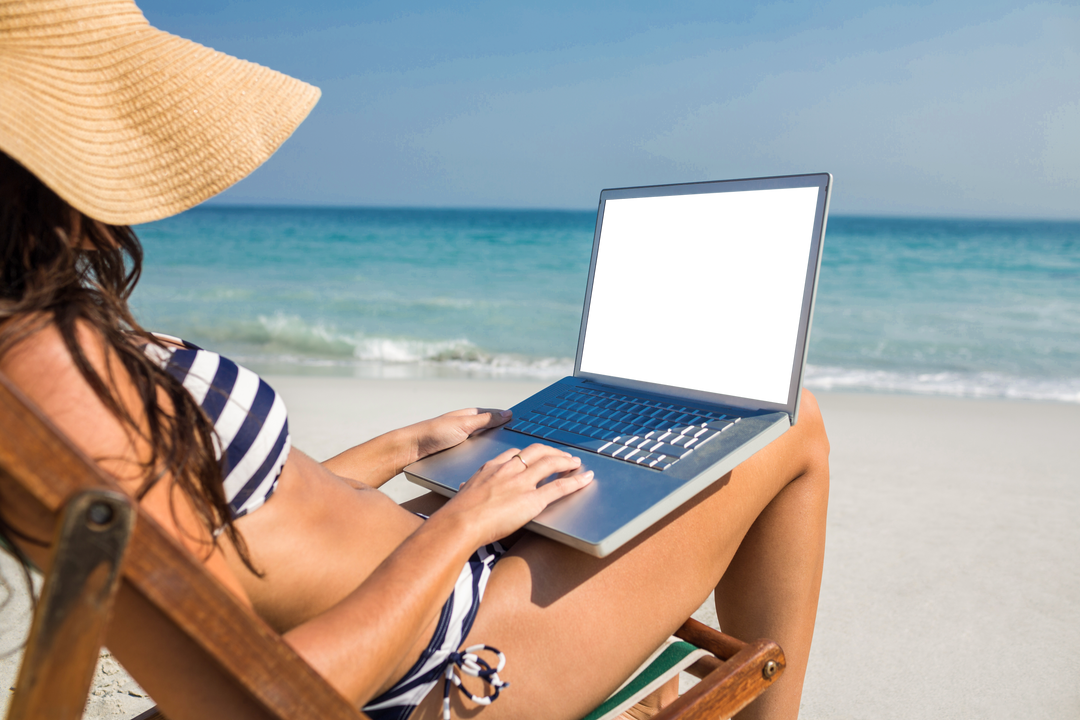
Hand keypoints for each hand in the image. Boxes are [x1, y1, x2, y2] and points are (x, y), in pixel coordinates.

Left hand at [412, 408, 512, 461]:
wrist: (411, 450)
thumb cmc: (434, 433)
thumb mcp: (463, 424)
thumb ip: (485, 420)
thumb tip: (507, 414)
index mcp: (470, 415)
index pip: (495, 415)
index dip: (508, 419)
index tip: (525, 425)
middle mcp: (467, 427)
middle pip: (492, 431)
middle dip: (504, 436)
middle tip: (520, 445)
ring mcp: (463, 441)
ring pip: (485, 445)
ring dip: (494, 451)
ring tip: (508, 457)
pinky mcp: (458, 455)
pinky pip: (477, 455)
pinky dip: (485, 458)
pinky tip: (491, 466)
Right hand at [440, 444, 593, 546]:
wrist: (459, 522)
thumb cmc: (457, 513)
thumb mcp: (463, 493)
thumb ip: (469, 488)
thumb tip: (465, 487)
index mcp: (492, 467)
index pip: (515, 454)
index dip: (529, 454)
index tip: (536, 457)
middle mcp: (509, 470)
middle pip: (536, 451)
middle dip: (552, 452)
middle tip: (563, 456)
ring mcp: (522, 483)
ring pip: (551, 463)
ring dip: (566, 461)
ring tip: (575, 463)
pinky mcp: (532, 499)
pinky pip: (559, 487)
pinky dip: (576, 481)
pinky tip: (585, 478)